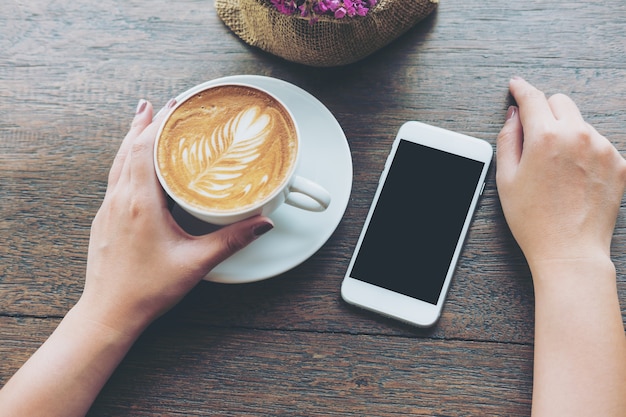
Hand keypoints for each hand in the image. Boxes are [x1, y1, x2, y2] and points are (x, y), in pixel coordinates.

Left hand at [79, 99, 273, 336]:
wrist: (109, 312)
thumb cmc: (147, 289)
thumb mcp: (196, 263)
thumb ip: (232, 240)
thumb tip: (262, 223)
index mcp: (140, 203)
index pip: (144, 149)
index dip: (160, 123)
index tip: (175, 106)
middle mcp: (120, 200)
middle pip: (129, 148)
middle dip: (148, 122)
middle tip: (166, 104)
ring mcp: (109, 209)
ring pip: (119, 161)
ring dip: (133, 137)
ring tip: (144, 117)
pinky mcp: (106, 219)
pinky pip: (116, 177)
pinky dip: (126, 158)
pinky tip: (135, 162)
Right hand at [496, 77, 625, 268]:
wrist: (569, 251)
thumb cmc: (533, 220)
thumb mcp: (505, 178)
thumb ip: (508, 138)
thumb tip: (515, 115)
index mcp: (546, 137)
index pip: (533, 98)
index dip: (521, 89)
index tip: (516, 85)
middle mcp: (579, 136)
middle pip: (560, 102)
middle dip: (545, 111)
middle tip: (534, 136)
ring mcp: (604, 149)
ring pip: (581, 123)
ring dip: (567, 132)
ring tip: (556, 168)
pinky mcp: (620, 164)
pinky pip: (599, 143)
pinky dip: (586, 151)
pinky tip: (574, 177)